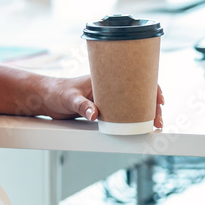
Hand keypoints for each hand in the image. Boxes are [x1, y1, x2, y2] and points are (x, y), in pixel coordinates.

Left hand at [34, 75, 164, 129]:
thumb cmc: (56, 92)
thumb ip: (81, 106)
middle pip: (138, 92)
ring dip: (146, 113)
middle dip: (153, 105)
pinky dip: (135, 117)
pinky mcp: (103, 107)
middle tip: (158, 121)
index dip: (151, 87)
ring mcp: (107, 97)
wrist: (45, 98)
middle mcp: (109, 86)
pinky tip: (141, 125)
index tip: (159, 100)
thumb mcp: (69, 99)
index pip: (134, 78)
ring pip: (133, 103)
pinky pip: (123, 111)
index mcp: (104, 78)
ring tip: (154, 125)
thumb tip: (94, 115)